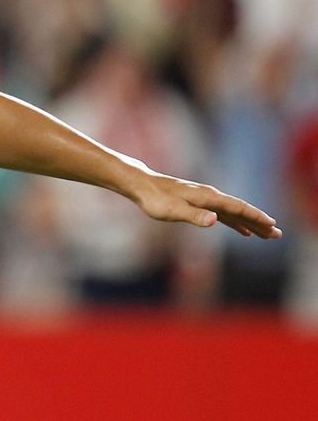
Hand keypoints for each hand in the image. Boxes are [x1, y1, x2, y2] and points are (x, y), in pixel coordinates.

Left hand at [129, 171, 281, 238]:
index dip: (255, 217)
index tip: (272, 226)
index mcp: (208, 197)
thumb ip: (194, 216)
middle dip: (259, 222)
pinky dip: (236, 222)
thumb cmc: (155, 199)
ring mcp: (206, 199)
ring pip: (234, 213)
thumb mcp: (172, 210)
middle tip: (277, 235)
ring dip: (251, 223)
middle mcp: (211, 196)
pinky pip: (224, 214)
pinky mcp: (200, 203)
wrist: (142, 186)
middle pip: (241, 210)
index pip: (238, 207)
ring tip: (266, 234)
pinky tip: (242, 231)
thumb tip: (214, 220)